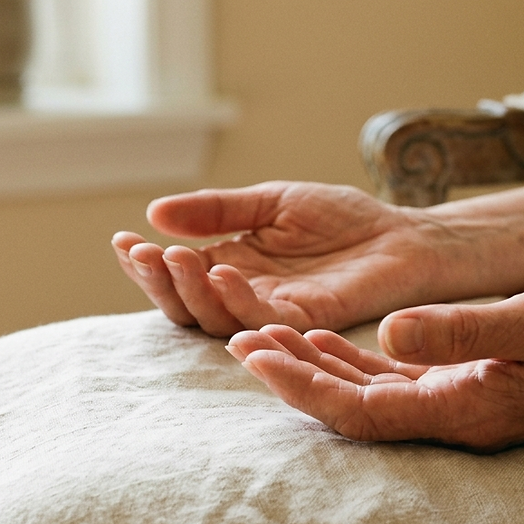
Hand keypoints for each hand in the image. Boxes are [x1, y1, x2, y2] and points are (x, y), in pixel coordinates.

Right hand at [112, 181, 482, 335]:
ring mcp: (272, 312)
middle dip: (158, 282)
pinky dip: (238, 301)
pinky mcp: (305, 321)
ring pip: (216, 319)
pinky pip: (263, 320)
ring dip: (191, 291)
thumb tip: (154, 212)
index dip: (144, 264)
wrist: (401, 234)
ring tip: (176, 258)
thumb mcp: (270, 201)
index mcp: (230, 266)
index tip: (121, 240)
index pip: (176, 275)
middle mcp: (244, 296)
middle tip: (144, 254)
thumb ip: (217, 210)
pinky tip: (222, 273)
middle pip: (185, 305)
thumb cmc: (341, 219)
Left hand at [226, 282, 523, 450]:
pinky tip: (320, 338)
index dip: (303, 387)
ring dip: (314, 367)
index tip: (255, 355)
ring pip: (366, 393)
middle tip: (239, 340)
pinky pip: (393, 379)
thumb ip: (465, 330)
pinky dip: (351, 360)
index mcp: (464, 409)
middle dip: (293, 378)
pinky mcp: (462, 386)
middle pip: (352, 407)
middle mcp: (452, 415)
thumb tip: (393, 332)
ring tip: (262, 336)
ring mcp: (456, 404)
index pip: (362, 410)